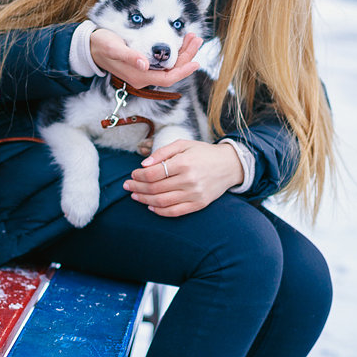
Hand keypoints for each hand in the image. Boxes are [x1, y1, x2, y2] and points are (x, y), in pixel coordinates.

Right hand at [90, 30, 202, 88]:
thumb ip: (129, 57)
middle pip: (172, 71)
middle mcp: (144, 77)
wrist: (91, 46)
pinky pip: (164, 62)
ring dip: (182, 53)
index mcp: (139, 76)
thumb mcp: (114, 48)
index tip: (196, 62)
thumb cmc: (102, 46)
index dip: (183, 71)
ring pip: (169, 66)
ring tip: (191, 37)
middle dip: (187, 56)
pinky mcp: (143, 64)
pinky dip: (174, 52)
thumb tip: (144, 64)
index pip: (168, 78)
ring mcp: (144, 71)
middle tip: (196, 38)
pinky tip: (179, 42)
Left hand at [123, 140, 243, 216]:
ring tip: (135, 196)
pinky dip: (160, 211)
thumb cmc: (203, 152)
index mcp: (184, 163)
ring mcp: (195, 194)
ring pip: (162, 201)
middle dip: (138, 187)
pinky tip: (150, 206)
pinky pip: (175, 212)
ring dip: (145, 200)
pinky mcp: (199, 204)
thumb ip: (163, 152)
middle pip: (155, 188)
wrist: (229, 165)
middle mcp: (189, 180)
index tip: (133, 174)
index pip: (153, 174)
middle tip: (128, 186)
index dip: (139, 175)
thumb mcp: (183, 144)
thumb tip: (144, 164)